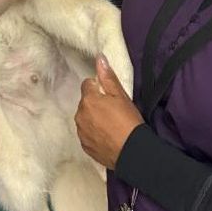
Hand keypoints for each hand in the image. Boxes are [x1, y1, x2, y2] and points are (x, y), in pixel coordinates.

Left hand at [75, 55, 143, 169]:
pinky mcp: (84, 146)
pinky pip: (86, 134)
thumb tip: (99, 58)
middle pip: (85, 102)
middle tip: (113, 111)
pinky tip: (107, 136)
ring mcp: (81, 132)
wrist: (132, 152)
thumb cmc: (128, 121)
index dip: (99, 87)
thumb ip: (108, 77)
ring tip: (111, 125)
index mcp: (88, 100)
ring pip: (84, 118)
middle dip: (95, 103)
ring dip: (93, 118)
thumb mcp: (121, 96)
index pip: (87, 84)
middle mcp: (79, 115)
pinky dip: (94, 133)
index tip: (110, 95)